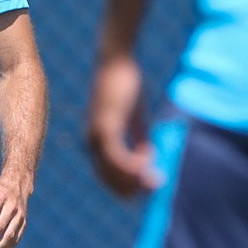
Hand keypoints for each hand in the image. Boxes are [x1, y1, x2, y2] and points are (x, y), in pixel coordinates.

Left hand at [85, 54, 158, 196]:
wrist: (116, 59)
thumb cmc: (126, 84)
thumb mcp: (135, 116)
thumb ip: (139, 138)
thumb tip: (148, 158)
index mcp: (96, 139)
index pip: (107, 174)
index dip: (126, 185)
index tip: (146, 187)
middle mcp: (92, 140)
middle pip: (108, 177)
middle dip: (132, 188)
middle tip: (155, 187)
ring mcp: (97, 134)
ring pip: (112, 171)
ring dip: (135, 180)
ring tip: (155, 180)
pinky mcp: (106, 125)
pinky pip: (117, 156)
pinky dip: (133, 165)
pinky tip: (148, 166)